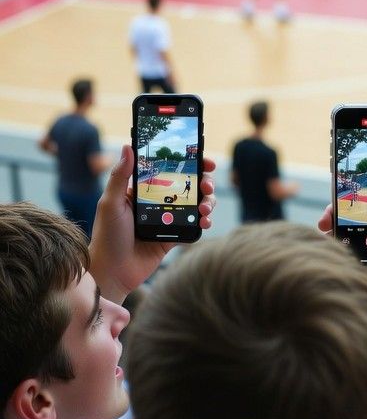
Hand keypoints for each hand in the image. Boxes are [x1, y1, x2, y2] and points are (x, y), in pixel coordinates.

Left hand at [89, 145, 215, 303]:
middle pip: (188, 186)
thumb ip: (120, 176)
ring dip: (207, 202)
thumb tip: (128, 146)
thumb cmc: (107, 236)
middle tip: (207, 185)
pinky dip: (204, 222)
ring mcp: (168, 220)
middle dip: (204, 182)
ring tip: (205, 208)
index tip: (203, 159)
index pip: (169, 170)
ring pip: (195, 204)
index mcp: (143, 190)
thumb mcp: (111, 203)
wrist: (114, 271)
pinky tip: (205, 221)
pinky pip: (194, 226)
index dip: (189, 163)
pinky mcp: (174, 237)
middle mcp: (158, 202)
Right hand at [319, 162, 366, 319]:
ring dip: (342, 239)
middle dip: (340, 216)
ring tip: (329, 242)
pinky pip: (362, 260)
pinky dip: (353, 261)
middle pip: (362, 215)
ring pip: (358, 237)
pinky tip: (349, 264)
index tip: (338, 189)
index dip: (357, 190)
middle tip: (324, 221)